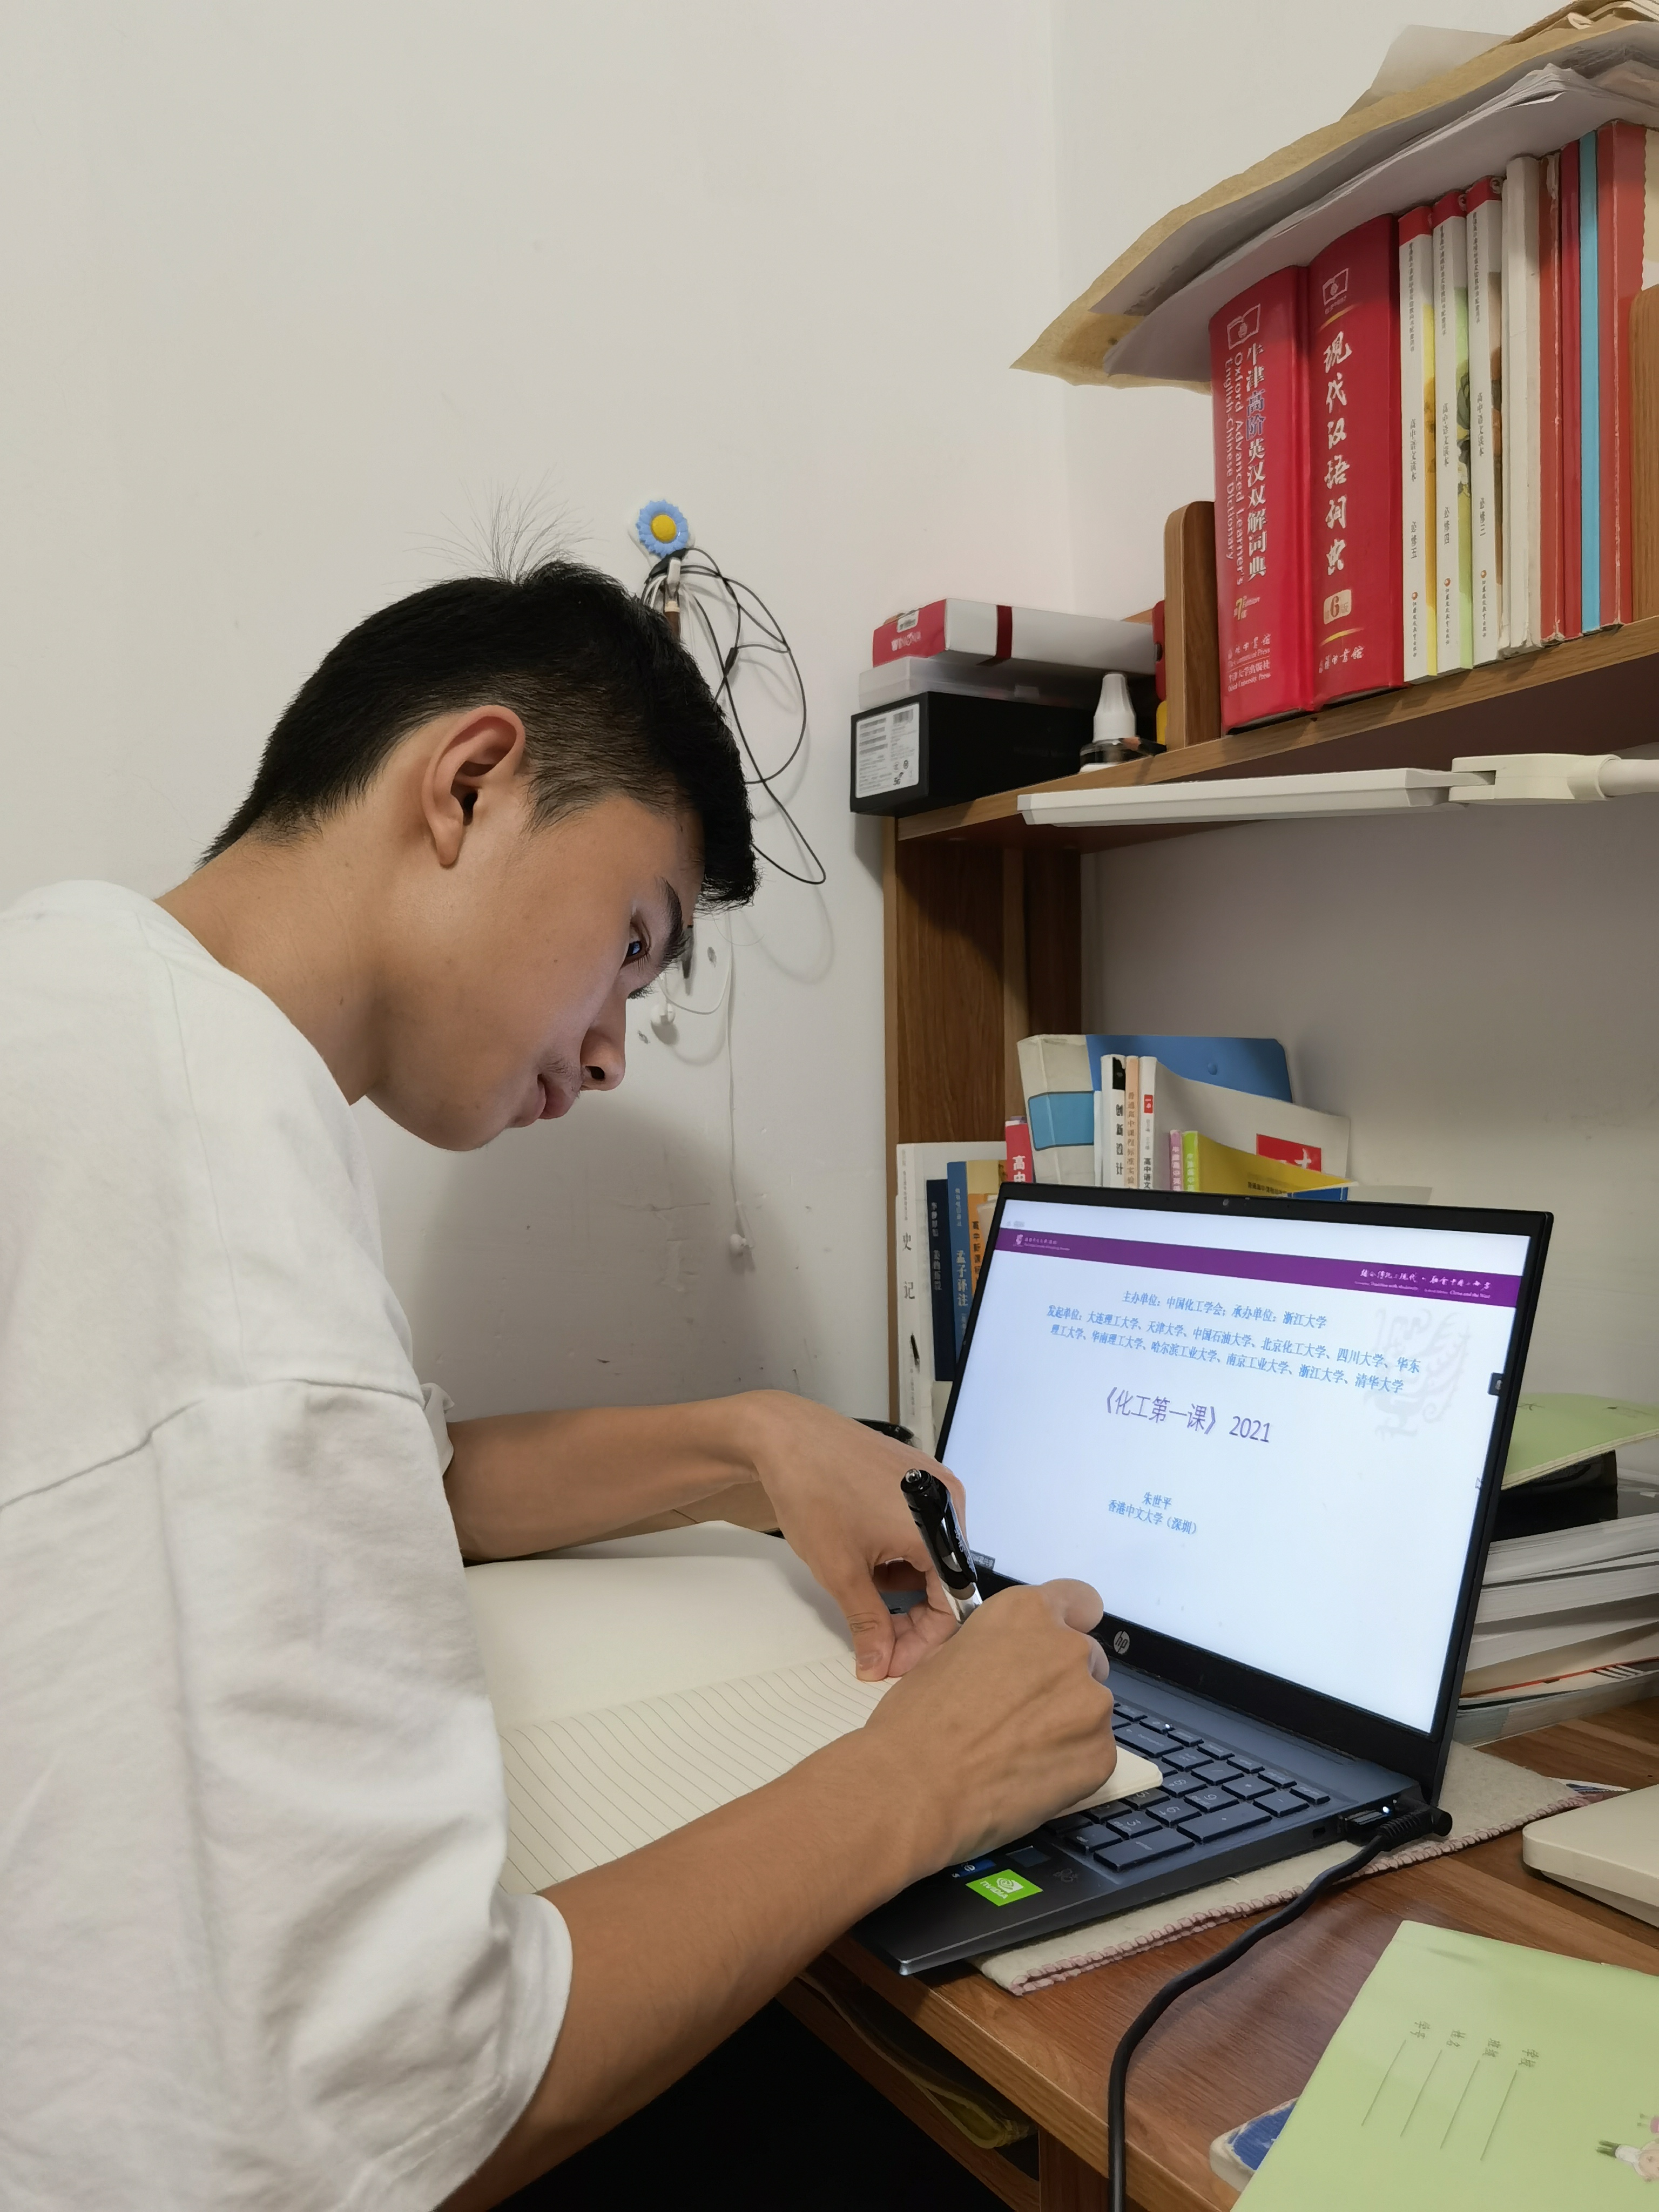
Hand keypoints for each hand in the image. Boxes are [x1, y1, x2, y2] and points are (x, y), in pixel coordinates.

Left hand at [732, 1392, 966, 1681]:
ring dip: (903, 1585)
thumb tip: (878, 1665)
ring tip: (861, 1583)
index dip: (921, 1643)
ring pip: (932, 1557)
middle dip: (910, 1616)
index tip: (888, 1660)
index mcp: (938, 1526)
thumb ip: (868, 1624)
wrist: (784, 1434)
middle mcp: (948, 1501)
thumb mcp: (840, 1570)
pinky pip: (922, 1530)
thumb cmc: (811, 1489)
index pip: (952, 1605)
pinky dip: (899, 1554)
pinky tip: (867, 1553)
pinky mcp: (918, 1476)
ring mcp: (935, 1484)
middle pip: (945, 1581)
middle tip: (874, 1637)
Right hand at [863, 1579, 1115, 1870]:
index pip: (1081, 1601)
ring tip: (1018, 1752)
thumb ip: (997, 1648)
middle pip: (1087, 1660)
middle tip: (1022, 1714)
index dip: (1070, 1624)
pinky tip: (1027, 1776)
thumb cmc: (918, 1720)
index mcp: (1027, 1613)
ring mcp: (1091, 1703)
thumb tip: (1009, 1662)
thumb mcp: (948, 1654)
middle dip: (1062, 1681)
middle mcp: (1068, 1649)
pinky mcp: (1100, 1754)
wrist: (917, 1786)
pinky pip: (1093, 1754)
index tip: (1059, 1645)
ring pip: (1091, 1710)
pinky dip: (1069, 1765)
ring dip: (1066, 1725)